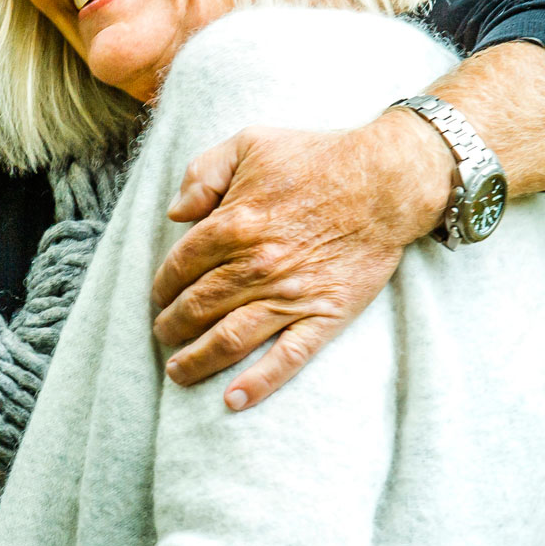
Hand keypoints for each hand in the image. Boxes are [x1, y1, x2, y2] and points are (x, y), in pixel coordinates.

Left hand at [151, 111, 452, 409]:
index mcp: (232, 225)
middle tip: (163, 335)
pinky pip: (286, 358)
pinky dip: (258, 384)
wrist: (386, 180)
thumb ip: (202, 172)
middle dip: (171, 327)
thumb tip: (175, 214)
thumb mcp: (250, 143)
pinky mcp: (323, 316)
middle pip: (196, 307)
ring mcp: (289, 296)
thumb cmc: (317, 157)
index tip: (158, 296)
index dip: (162, 286)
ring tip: (178, 372)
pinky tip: (232, 402)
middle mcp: (254, 266)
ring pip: (229, 339)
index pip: (179, 267)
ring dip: (196, 361)